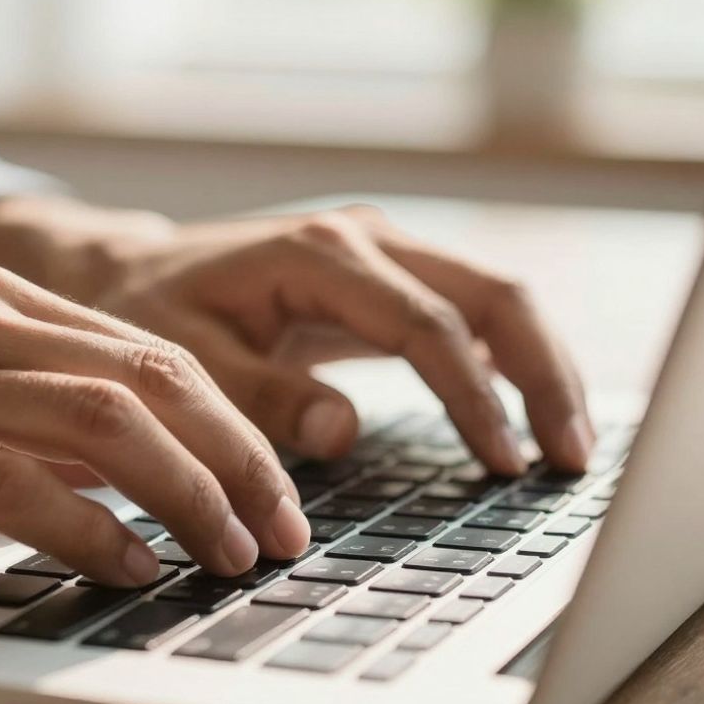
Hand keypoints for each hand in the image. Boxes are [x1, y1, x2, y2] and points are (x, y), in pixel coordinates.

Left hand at [0, 198, 592, 472]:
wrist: (130, 273)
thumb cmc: (150, 316)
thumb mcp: (184, 361)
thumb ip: (260, 396)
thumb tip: (343, 430)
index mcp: (320, 256)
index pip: (428, 325)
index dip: (475, 397)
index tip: (506, 464)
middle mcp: (365, 239)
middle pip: (493, 296)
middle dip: (543, 376)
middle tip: (572, 458)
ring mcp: (383, 250)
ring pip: (496, 297)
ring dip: (541, 368)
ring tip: (571, 444)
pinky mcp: (388, 275)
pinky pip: (471, 311)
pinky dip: (511, 360)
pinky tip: (531, 412)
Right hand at [0, 267, 310, 584]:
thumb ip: (25, 414)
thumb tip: (125, 474)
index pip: (153, 353)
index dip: (232, 423)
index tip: (275, 489)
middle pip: (152, 379)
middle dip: (236, 459)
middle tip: (282, 530)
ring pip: (104, 424)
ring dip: (185, 494)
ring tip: (226, 554)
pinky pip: (16, 483)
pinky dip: (90, 529)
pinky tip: (130, 566)